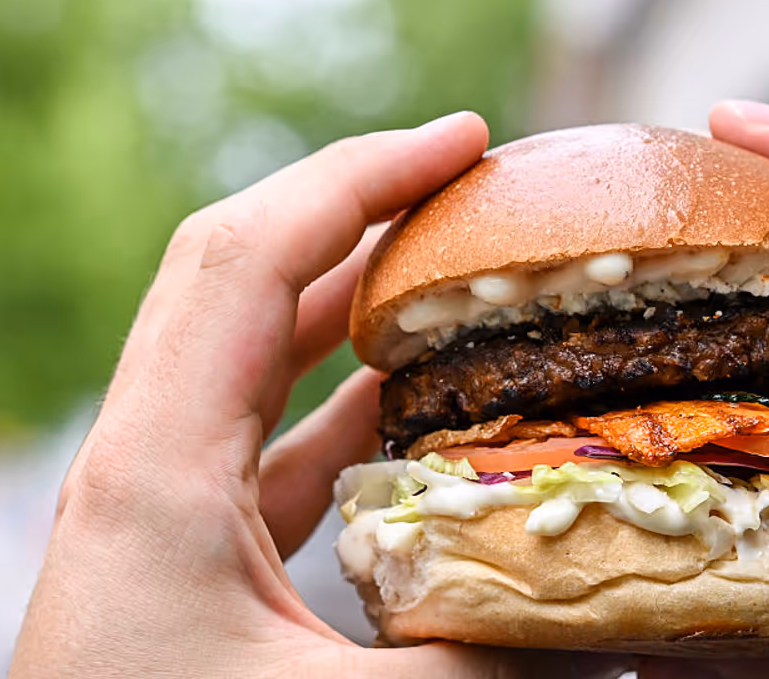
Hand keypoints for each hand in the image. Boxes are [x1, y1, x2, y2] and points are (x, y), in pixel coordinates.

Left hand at [10, 112, 617, 678]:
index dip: (356, 180)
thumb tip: (623, 623)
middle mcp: (145, 464)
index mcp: (153, 476)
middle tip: (470, 175)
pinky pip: (276, 433)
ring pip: (257, 350)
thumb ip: (493, 660)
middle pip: (243, 274)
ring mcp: (164, 503)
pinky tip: (417, 394)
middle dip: (359, 208)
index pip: (245, 260)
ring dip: (354, 298)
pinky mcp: (192, 548)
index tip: (461, 142)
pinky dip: (351, 395)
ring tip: (455, 268)